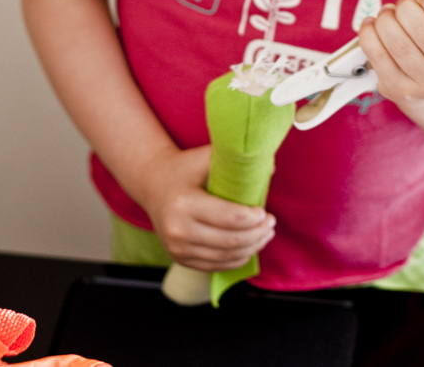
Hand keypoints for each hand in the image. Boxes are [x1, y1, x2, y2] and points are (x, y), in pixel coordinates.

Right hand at [139, 144, 275, 270]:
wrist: (152, 185)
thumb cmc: (183, 168)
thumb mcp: (204, 157)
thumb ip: (235, 160)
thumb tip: (270, 168)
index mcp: (185, 203)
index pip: (229, 218)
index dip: (253, 219)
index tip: (266, 212)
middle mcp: (177, 230)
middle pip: (230, 240)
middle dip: (257, 234)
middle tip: (271, 224)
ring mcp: (177, 248)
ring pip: (225, 256)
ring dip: (251, 248)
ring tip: (265, 235)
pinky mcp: (179, 258)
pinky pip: (214, 265)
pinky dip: (235, 259)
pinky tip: (249, 248)